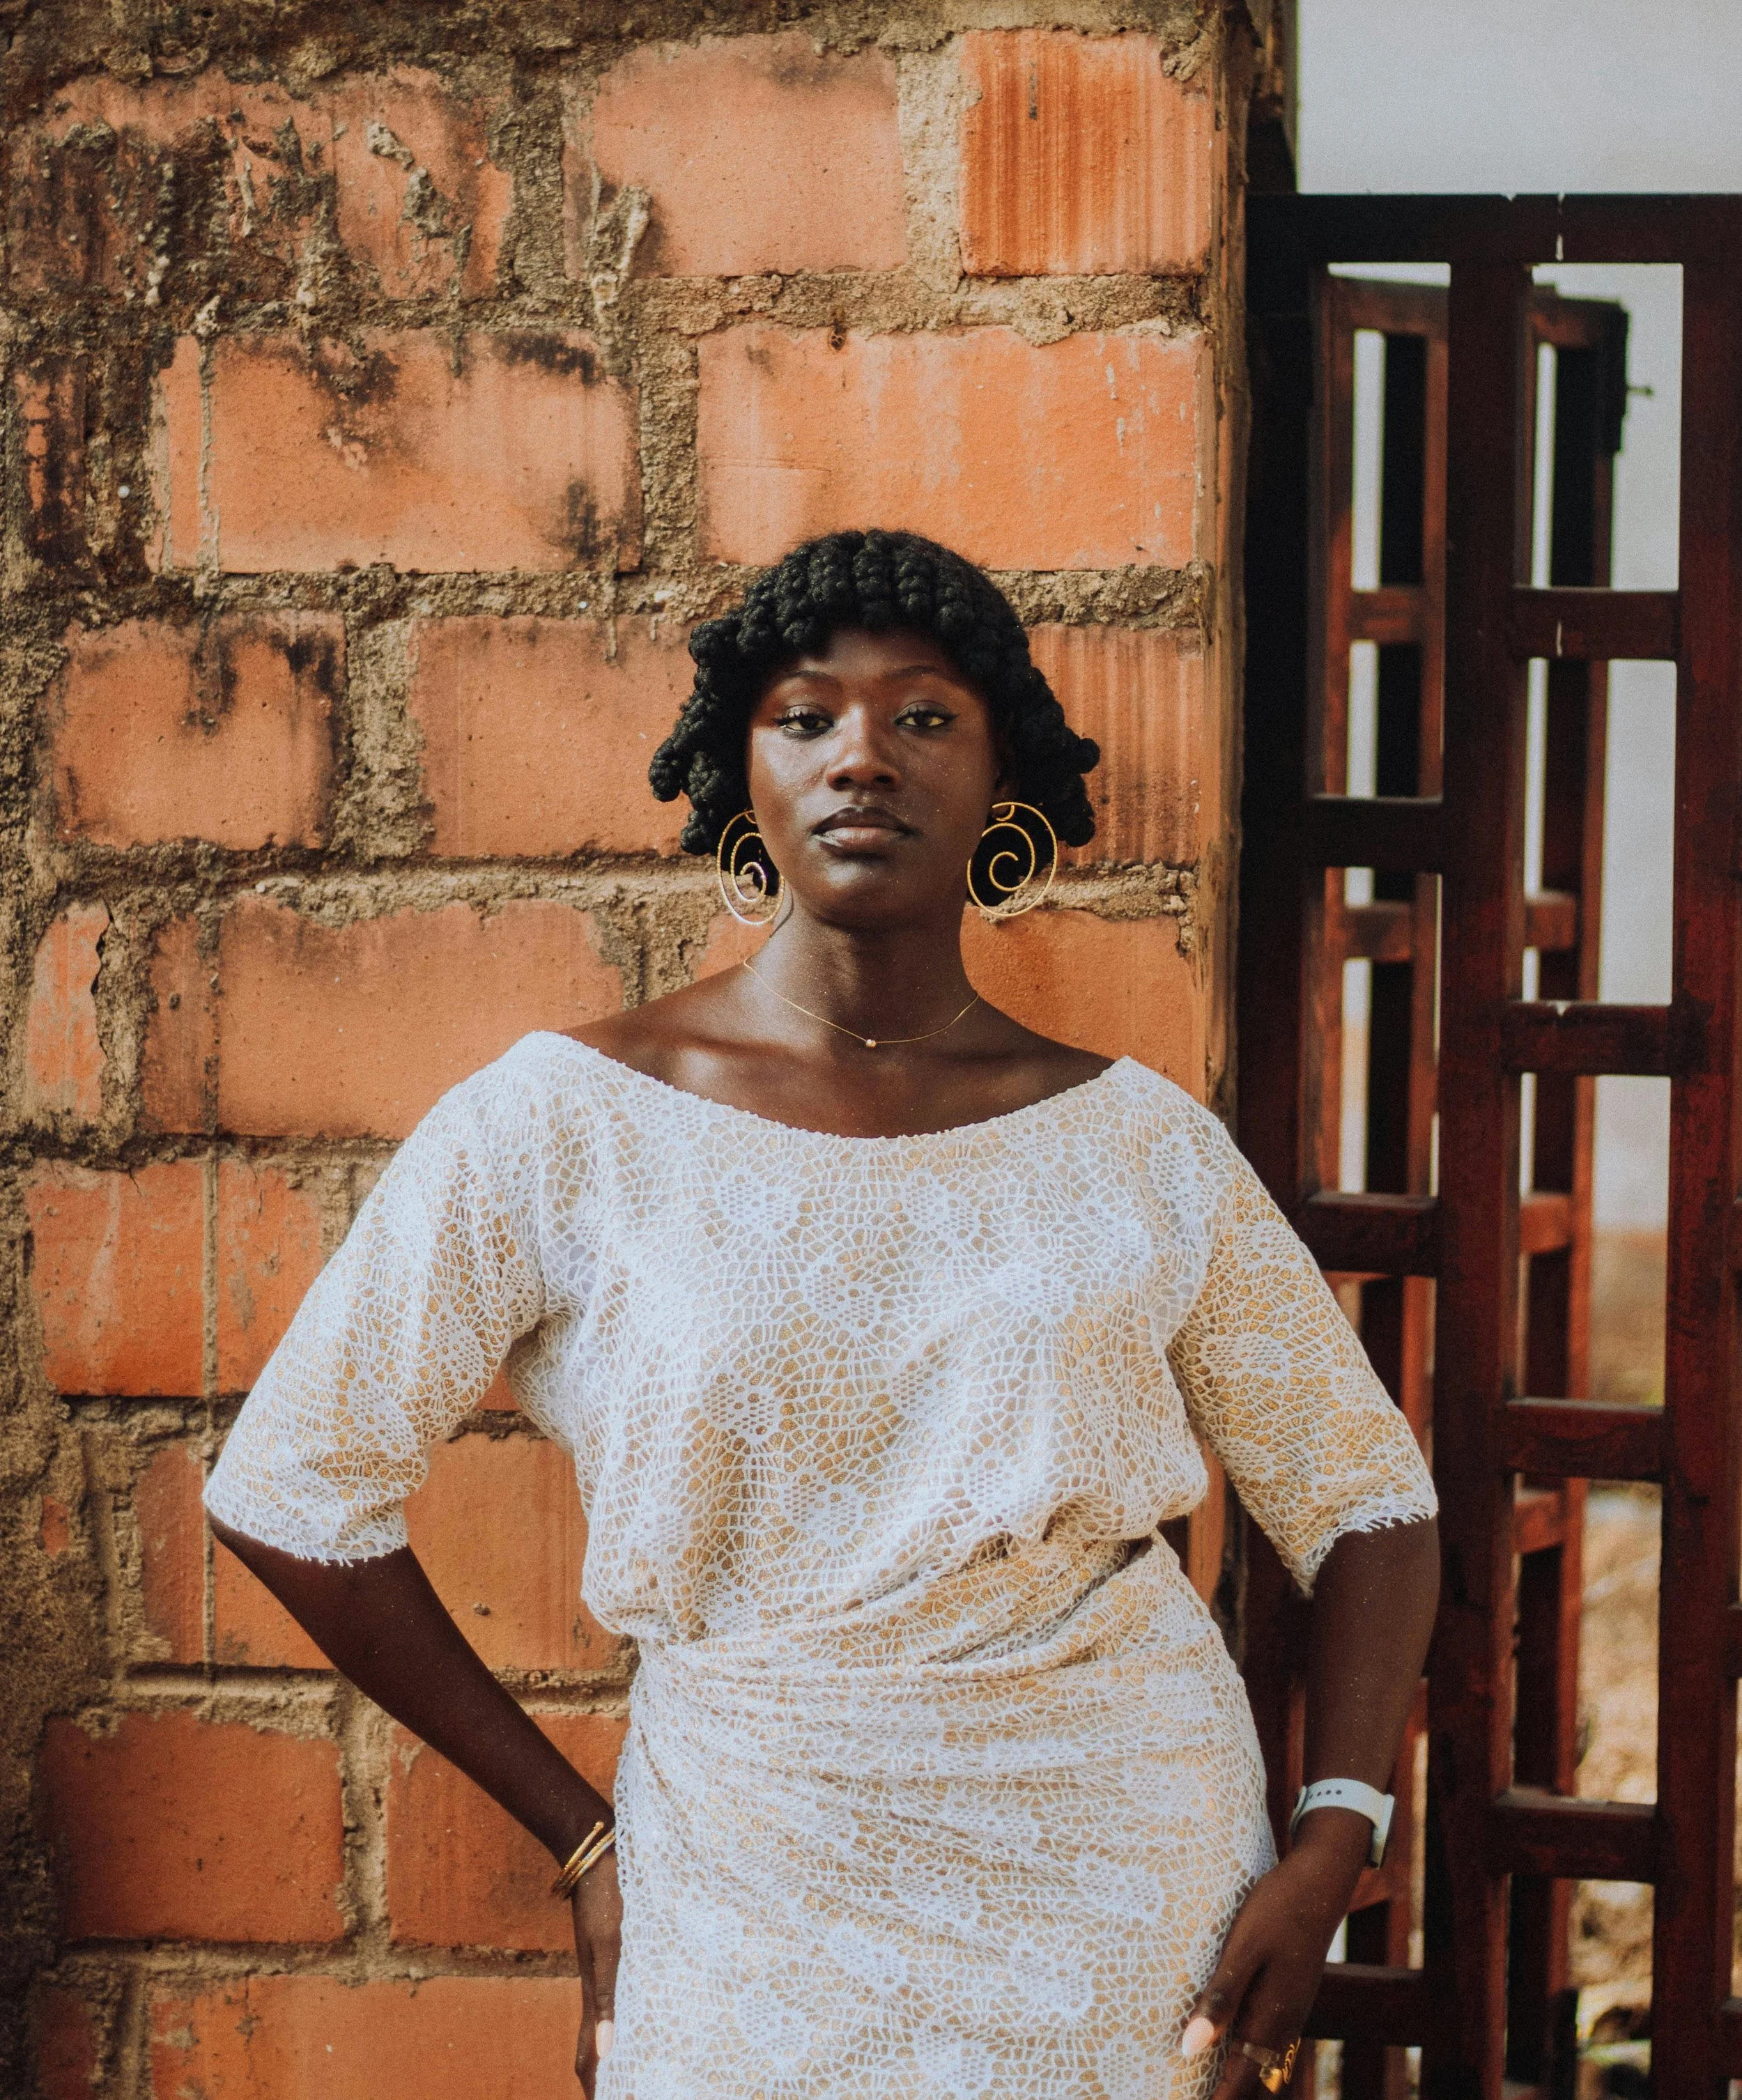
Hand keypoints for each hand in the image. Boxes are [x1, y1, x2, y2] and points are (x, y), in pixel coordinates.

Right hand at [571, 1853, 622, 2095]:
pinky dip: (628, 2014)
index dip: (596, 2086)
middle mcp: (597, 1985)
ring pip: (608, 2020)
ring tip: (643, 2063)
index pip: (586, 2056)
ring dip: (620, 2046)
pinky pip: (620, 1993)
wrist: (595, 1852)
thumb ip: (607, 1996)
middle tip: (635, 2087)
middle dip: (607, 2074)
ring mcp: (604, 1967)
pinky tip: (650, 2008)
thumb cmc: (606, 1897)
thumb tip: (605, 2050)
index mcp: (594, 1992)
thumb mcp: (609, 1946)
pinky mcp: (614, 1948)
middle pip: (595, 2045)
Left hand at [1181, 1816, 1367, 2096]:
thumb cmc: (1278, 1908)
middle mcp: (1284, 2024)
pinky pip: (1267, 2040)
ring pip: (1263, 2064)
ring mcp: (1290, 2011)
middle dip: (1227, 2095)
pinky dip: (1246, 2054)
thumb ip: (1221, 1998)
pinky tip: (1226, 2044)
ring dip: (1236, 2078)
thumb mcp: (1244, 1947)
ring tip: (1203, 2083)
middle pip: (1254, 2082)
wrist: (1321, 1880)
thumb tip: (1190, 2049)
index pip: (1240, 2084)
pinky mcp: (1288, 1995)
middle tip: (1188, 2095)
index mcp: (1271, 2019)